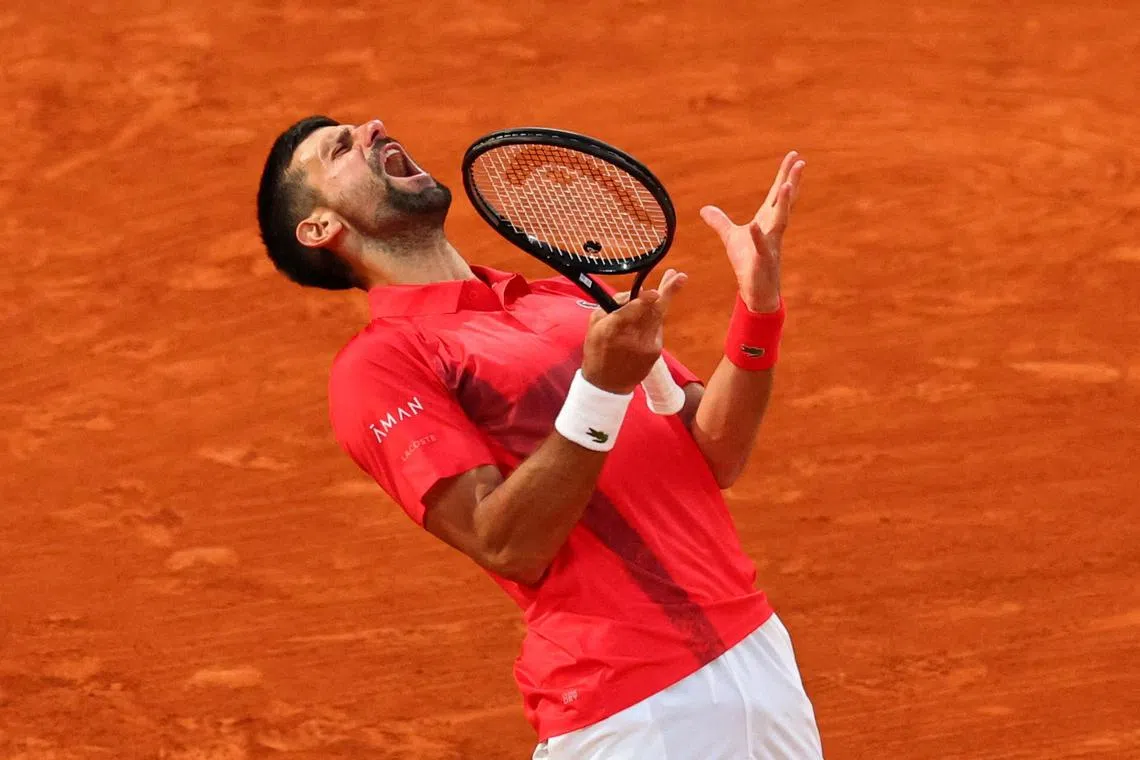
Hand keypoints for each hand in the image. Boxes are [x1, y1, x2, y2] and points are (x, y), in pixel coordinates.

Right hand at [582, 269, 687, 393]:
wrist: (607, 384)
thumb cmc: (597, 350)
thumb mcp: (595, 324)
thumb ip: (614, 306)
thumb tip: (636, 292)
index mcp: (612, 329)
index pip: (631, 312)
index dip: (644, 301)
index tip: (654, 292)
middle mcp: (632, 337)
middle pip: (654, 311)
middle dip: (668, 291)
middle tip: (681, 276)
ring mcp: (647, 346)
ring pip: (659, 317)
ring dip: (665, 299)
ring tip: (675, 280)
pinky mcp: (656, 352)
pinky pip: (657, 328)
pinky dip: (654, 319)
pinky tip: (650, 315)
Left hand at [700, 151, 805, 312]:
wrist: (755, 290)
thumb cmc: (747, 263)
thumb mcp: (730, 238)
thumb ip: (720, 222)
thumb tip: (704, 209)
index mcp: (766, 220)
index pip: (777, 193)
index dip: (784, 174)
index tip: (794, 155)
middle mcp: (772, 229)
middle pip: (784, 201)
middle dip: (792, 181)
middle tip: (800, 162)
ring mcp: (770, 243)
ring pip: (780, 220)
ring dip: (784, 203)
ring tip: (787, 185)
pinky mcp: (763, 260)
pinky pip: (761, 246)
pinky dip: (758, 236)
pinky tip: (755, 225)